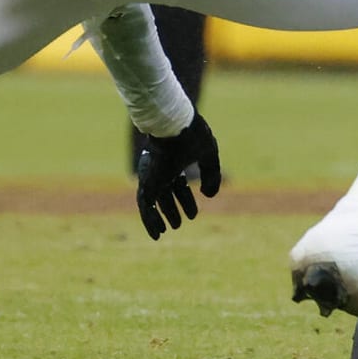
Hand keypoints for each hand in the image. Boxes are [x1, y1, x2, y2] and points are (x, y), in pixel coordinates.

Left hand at [136, 113, 221, 239]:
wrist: (174, 126)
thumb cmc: (192, 136)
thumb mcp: (209, 155)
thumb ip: (212, 175)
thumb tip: (209, 195)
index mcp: (175, 160)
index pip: (179, 184)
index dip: (186, 200)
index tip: (193, 214)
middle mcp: (162, 168)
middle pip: (166, 193)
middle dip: (172, 209)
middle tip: (179, 224)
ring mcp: (153, 175)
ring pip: (153, 201)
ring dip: (159, 217)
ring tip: (166, 231)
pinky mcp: (147, 182)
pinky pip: (145, 206)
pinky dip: (149, 220)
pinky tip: (157, 232)